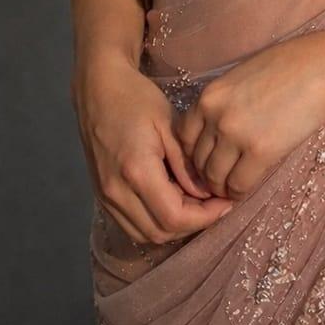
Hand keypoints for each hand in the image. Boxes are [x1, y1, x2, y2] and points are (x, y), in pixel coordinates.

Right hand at [70, 50, 235, 244]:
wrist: (98, 89)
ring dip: (172, 227)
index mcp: (136, 171)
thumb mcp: (169, 125)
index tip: (226, 202)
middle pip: (160, 233)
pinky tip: (171, 202)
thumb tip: (205, 195)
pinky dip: (154, 222)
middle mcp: (116, 192)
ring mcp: (106, 196)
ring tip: (195, 204)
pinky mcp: (102, 195)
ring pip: (144, 235)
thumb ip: (186, 165)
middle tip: (214, 203)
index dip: (204, 217)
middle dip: (192, 224)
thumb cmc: (136, 99)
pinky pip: (131, 225)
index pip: (175, 217)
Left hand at [174, 30, 324, 201]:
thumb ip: (220, 105)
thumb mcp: (238, 79)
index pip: (183, 138)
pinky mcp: (260, 152)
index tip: (207, 160)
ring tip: (232, 187)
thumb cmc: (284, 68)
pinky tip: (246, 188)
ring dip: (221, 187)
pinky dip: (239, 192)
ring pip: (214, 178)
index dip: (194, 154)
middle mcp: (215, 116)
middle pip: (197, 161)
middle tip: (219, 181)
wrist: (319, 69)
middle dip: (206, 175)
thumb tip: (212, 135)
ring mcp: (236, 135)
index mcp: (208, 97)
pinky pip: (239, 185)